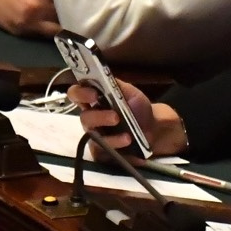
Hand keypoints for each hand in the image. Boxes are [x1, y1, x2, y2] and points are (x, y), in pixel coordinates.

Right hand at [68, 79, 187, 155]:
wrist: (153, 127)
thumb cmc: (136, 107)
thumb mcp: (131, 93)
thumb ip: (118, 86)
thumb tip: (107, 78)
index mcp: (93, 101)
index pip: (76, 94)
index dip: (81, 93)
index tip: (93, 93)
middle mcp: (90, 118)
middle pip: (84, 118)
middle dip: (99, 117)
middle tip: (115, 117)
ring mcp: (95, 136)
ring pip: (95, 137)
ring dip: (111, 138)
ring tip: (127, 137)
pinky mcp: (103, 151)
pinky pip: (106, 152)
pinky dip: (119, 149)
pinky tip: (129, 145)